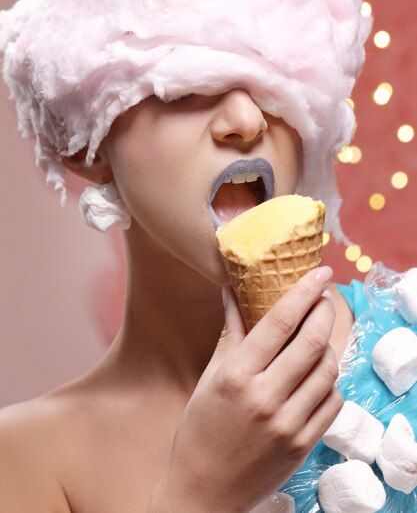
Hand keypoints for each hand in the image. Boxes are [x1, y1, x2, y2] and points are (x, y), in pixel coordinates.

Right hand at [148, 267, 342, 512]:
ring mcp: (289, 423)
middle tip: (325, 298)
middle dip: (324, 312)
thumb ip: (230, 333)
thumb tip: (233, 292)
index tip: (320, 273)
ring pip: (327, 371)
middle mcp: (265, 397)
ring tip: (318, 337)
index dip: (303, 292)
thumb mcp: (210, 378)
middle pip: (312, 342)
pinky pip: (332, 402)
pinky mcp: (303, 444)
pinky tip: (316, 375)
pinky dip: (329, 382)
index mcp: (236, 376)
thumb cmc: (200, 430)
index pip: (279, 322)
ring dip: (328, 346)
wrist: (204, 492)